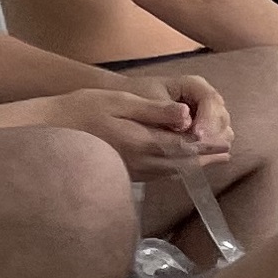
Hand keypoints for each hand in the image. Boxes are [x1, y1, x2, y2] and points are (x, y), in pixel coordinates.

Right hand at [39, 83, 228, 174]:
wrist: (49, 130)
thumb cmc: (83, 109)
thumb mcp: (120, 103)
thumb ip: (155, 111)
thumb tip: (186, 114)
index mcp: (143, 143)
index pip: (186, 147)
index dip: (209, 145)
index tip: (227, 141)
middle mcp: (142, 162)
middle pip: (184, 163)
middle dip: (207, 157)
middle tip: (228, 150)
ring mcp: (134, 171)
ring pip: (173, 172)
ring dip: (195, 165)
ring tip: (215, 157)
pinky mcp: (127, 174)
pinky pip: (159, 174)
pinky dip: (177, 169)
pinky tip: (184, 163)